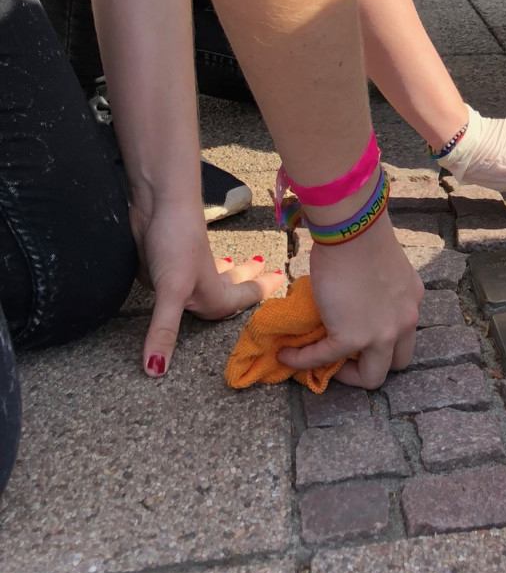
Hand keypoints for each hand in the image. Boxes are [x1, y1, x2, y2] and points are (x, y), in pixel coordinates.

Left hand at [132, 193, 279, 377]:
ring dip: (224, 275)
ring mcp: (184, 269)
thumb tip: (157, 370)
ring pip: (210, 276)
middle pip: (231, 285)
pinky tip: (182, 272)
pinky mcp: (164, 261)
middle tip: (266, 270)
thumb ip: (166, 329)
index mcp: (213, 293)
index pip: (244, 299)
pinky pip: (184, 275)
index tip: (281, 282)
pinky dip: (191, 275)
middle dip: (248, 282)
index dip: (261, 294)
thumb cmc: (176, 241)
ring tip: (232, 267)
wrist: (157, 201)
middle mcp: (202, 282)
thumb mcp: (172, 289)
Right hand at [277, 213, 422, 388]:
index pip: (404, 336)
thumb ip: (377, 292)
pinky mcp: (352, 337)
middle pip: (397, 364)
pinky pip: (325, 358)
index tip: (359, 337)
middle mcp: (405, 321)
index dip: (383, 343)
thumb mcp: (383, 271)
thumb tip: (350, 300)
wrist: (353, 230)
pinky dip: (303, 360)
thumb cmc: (363, 237)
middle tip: (347, 357)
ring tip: (323, 362)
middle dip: (372, 364)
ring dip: (347, 376)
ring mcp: (382, 333)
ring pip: (373, 377)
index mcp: (412, 302)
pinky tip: (287, 354)